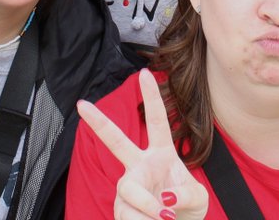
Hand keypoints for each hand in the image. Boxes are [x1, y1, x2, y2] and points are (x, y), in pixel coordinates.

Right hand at [77, 69, 208, 219]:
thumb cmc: (187, 210)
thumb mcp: (198, 199)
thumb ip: (186, 194)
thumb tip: (164, 201)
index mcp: (162, 154)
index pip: (157, 121)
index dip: (152, 97)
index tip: (144, 73)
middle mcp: (140, 165)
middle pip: (117, 141)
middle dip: (99, 122)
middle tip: (81, 104)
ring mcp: (128, 186)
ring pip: (129, 190)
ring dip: (149, 207)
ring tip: (165, 218)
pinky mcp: (121, 208)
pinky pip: (129, 215)